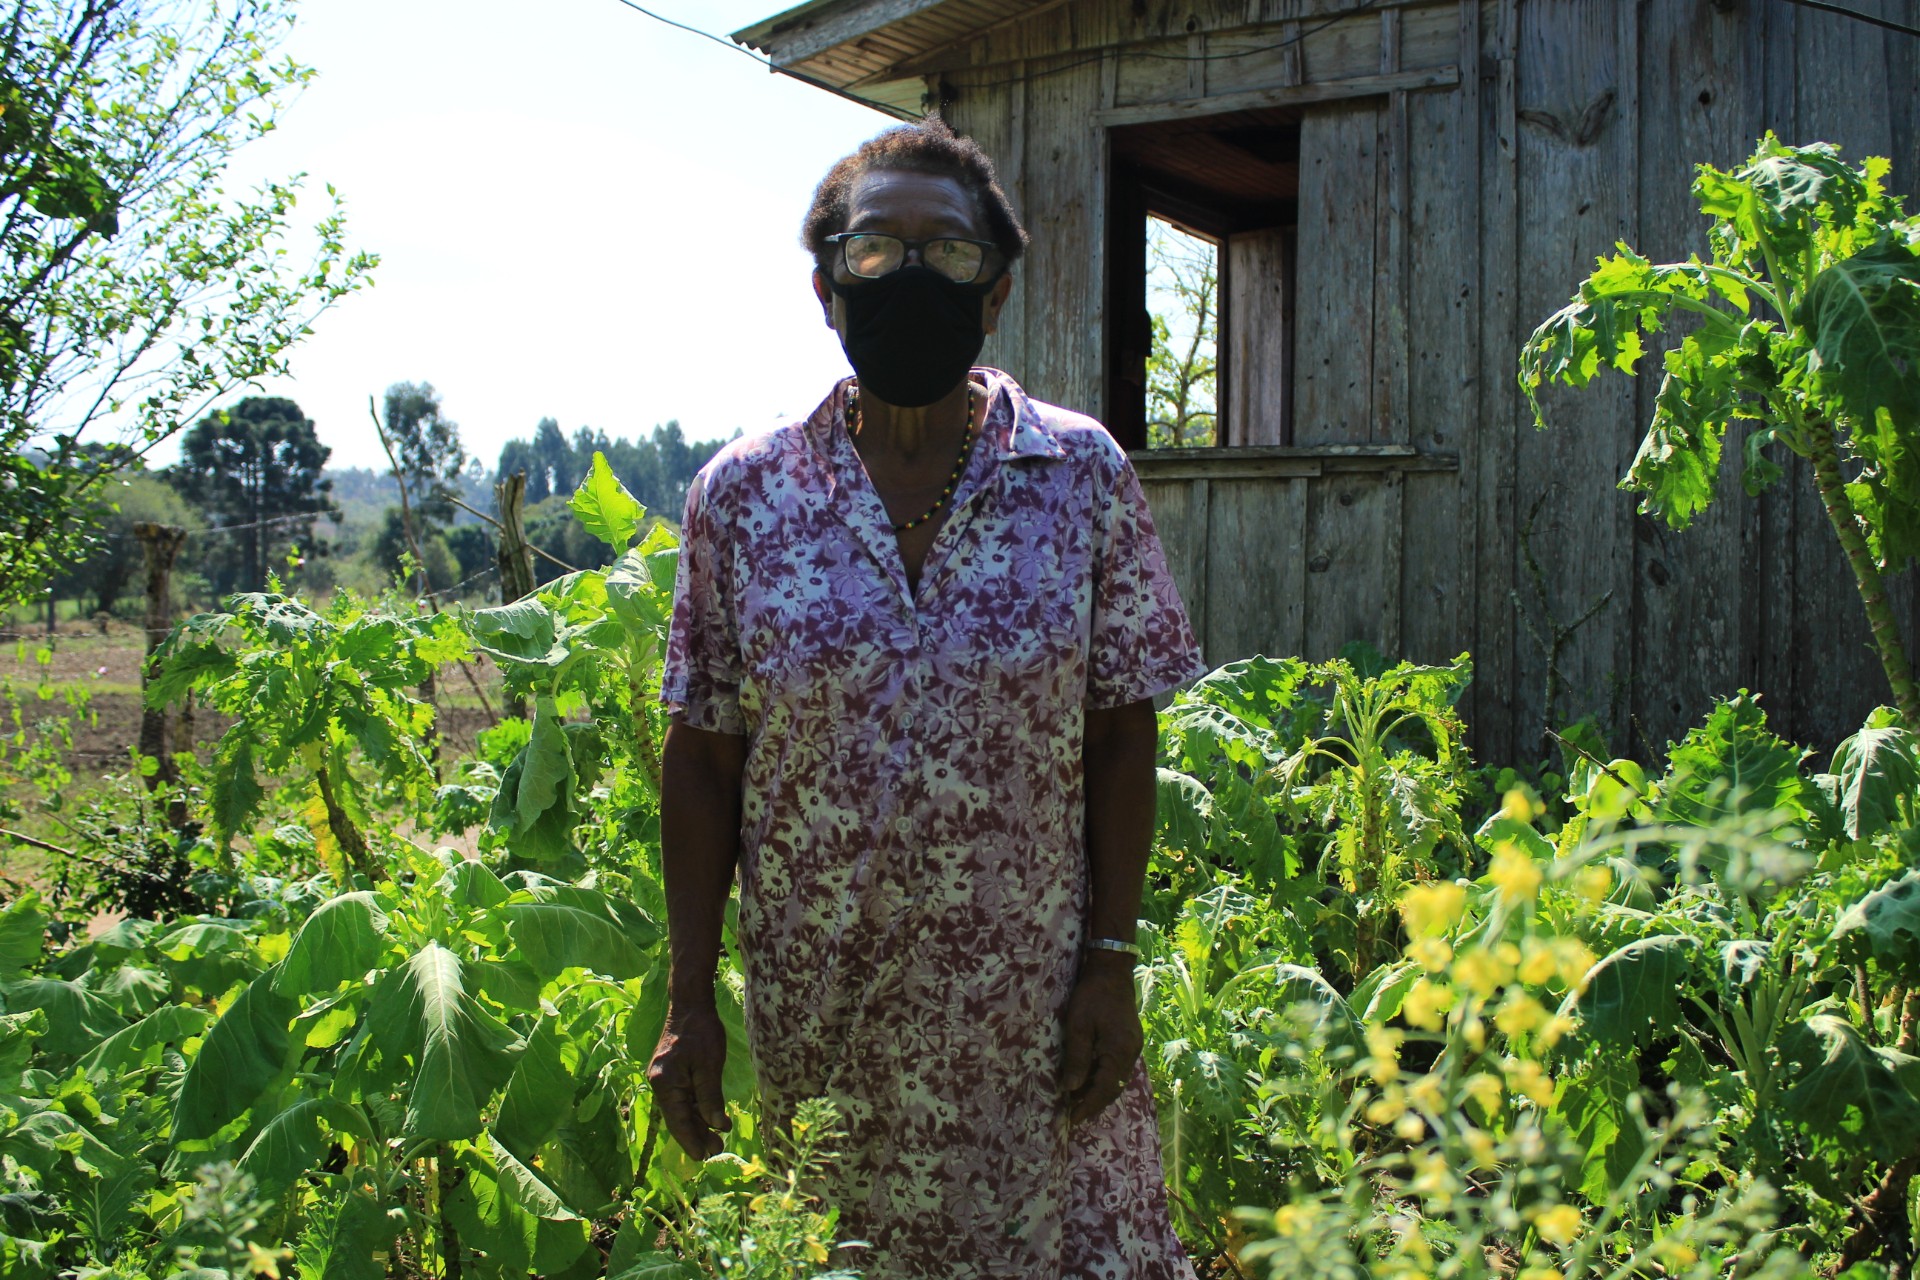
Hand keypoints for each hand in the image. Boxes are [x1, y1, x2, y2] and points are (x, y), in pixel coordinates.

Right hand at [647, 1001, 729, 1158]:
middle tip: (716, 1150)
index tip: (702, 1158)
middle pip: (678, 1117)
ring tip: (716, 1139)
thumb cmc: (701, 1031)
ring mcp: (663, 1078)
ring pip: (681, 1108)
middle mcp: (659, 1083)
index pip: (678, 1121)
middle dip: (696, 1135)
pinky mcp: (670, 1073)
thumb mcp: (710, 1066)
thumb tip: (715, 1126)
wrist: (690, 1004)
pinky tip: (710, 1118)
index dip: (691, 1140)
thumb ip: (710, 1097)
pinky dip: (696, 1108)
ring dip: (698, 1123)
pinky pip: (683, 1097)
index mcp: (665, 1084)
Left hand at [1058, 953, 1143, 1124]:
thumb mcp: (1078, 1026)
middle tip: (1073, 1115)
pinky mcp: (1130, 1041)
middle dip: (1094, 1103)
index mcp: (1119, 1051)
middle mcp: (1131, 1053)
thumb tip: (1071, 1089)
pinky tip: (1090, 1080)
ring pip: (1117, 1079)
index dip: (1088, 1106)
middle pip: (1114, 1088)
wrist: (1112, 971)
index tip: (1072, 1119)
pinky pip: (1118, 1068)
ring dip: (1099, 1092)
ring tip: (1078, 1102)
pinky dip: (1104, 1078)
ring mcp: (1133, 1047)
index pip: (1105, 1089)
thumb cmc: (1091, 996)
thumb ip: (1077, 1058)